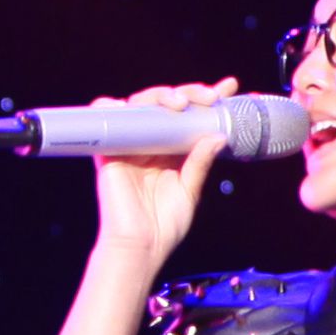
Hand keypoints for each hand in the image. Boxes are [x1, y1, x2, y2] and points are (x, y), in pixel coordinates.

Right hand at [84, 80, 242, 268]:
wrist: (141, 246)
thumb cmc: (164, 224)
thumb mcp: (190, 190)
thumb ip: (200, 163)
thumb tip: (218, 136)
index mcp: (173, 151)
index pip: (190, 117)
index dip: (207, 100)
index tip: (230, 88)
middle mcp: (152, 143)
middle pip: (166, 105)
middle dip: (189, 93)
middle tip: (209, 96)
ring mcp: (130, 144)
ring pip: (140, 105)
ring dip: (159, 95)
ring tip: (180, 102)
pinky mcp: (109, 151)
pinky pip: (105, 120)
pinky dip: (110, 106)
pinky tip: (127, 104)